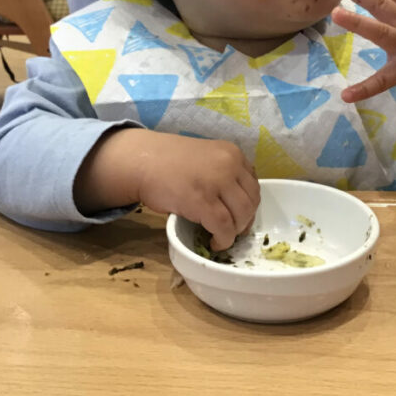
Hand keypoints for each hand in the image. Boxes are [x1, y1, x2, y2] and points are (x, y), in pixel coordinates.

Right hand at [136, 136, 259, 250]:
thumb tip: (236, 202)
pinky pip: (223, 226)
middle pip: (252, 201)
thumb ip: (224, 172)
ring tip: (223, 236)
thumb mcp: (206, 157)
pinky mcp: (202, 201)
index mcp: (232, 153)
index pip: (253, 184)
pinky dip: (223, 239)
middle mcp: (229, 164)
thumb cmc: (169, 161)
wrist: (142, 160)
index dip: (249, 204)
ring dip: (235, 231)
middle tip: (233, 230)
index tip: (240, 216)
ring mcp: (217, 182)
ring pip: (241, 215)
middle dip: (245, 220)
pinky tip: (215, 242)